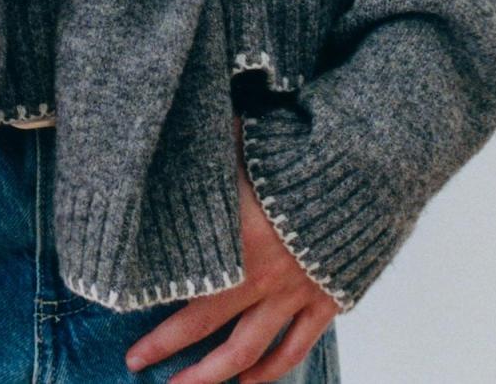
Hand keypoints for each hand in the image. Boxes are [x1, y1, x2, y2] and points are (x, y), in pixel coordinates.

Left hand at [123, 116, 339, 383]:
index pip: (184, 297)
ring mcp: (294, 292)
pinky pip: (296, 345)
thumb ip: (206, 153)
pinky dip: (273, 368)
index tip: (132, 350)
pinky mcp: (325, 298)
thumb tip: (169, 137)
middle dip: (172, 353)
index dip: (157, 331)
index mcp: (234, 242)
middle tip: (140, 366)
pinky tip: (249, 381)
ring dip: (214, 374)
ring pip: (249, 351)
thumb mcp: (240, 145)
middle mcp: (260, 276)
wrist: (363, 167)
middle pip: (208, 329)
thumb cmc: (295, 150)